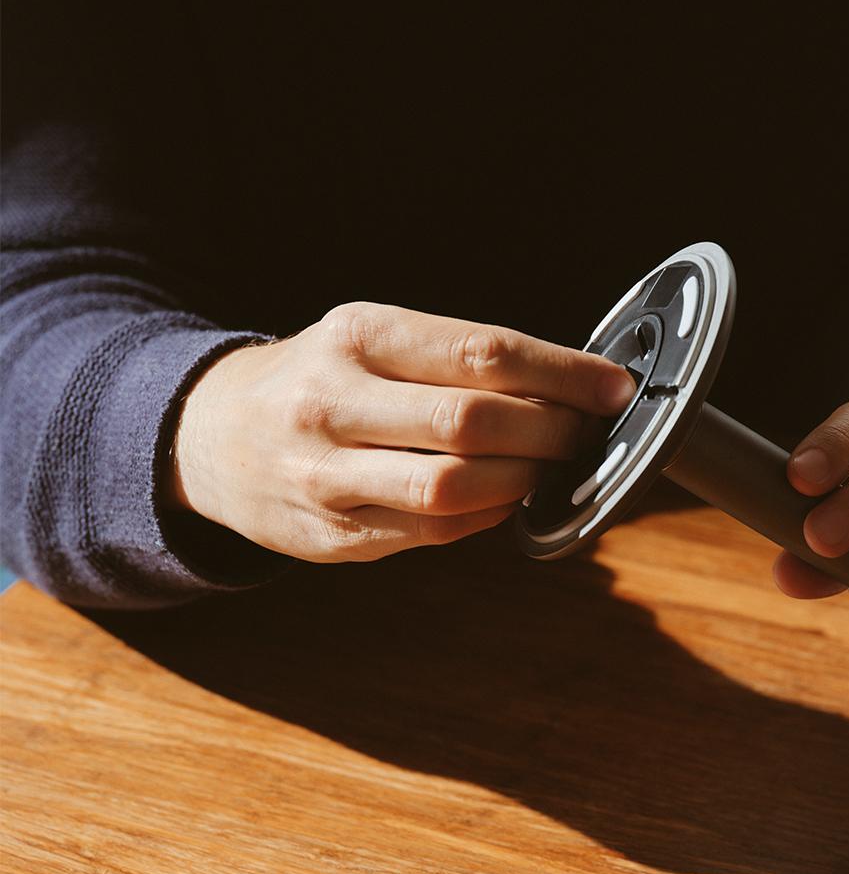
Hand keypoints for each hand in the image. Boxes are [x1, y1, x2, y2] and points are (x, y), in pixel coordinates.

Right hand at [170, 303, 634, 560]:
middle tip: (586, 432)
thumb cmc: (318, 378)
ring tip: (550, 466)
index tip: (612, 387)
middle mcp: (334, 404)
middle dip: (552, 431)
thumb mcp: (370, 338)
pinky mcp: (334, 536)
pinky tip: (505, 497)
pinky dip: (488, 516)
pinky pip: (436, 532)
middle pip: (474, 423)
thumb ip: (452, 358)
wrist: (210, 435)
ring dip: (525, 480)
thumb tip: (565, 386)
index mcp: (357, 338)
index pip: (483, 352)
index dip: (563, 374)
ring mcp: (328, 477)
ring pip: (455, 489)